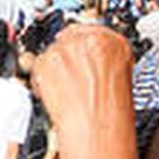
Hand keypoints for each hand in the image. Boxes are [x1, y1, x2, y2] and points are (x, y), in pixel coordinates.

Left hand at [29, 25, 133, 142]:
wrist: (96, 130)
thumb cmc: (110, 112)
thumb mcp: (120, 75)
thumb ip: (105, 58)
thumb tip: (92, 58)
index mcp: (113, 41)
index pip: (91, 29)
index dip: (83, 45)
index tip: (81, 55)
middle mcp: (89, 40)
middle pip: (69, 37)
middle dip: (67, 56)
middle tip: (72, 78)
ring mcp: (64, 49)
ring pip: (52, 51)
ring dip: (54, 68)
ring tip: (66, 90)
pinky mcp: (44, 62)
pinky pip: (38, 64)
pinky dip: (41, 78)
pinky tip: (55, 93)